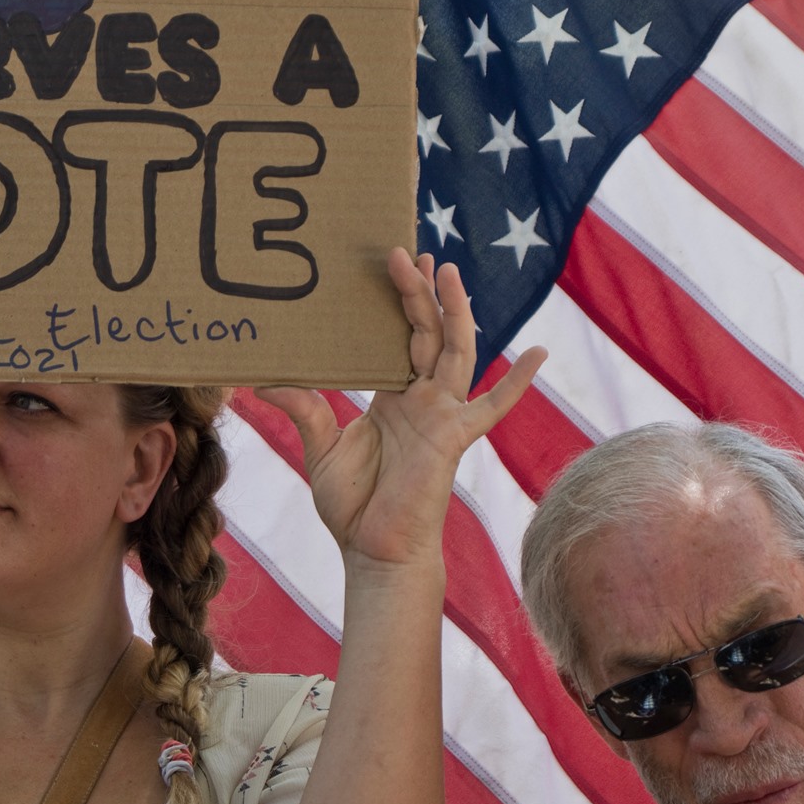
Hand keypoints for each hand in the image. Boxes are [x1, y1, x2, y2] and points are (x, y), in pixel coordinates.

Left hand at [253, 249, 542, 569]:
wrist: (373, 551)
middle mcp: (422, 400)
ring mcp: (442, 416)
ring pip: (454, 352)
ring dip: (454, 312)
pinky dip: (515, 384)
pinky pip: (491, 407)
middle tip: (405, 253)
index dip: (399, 304)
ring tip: (448, 271)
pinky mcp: (454, 438)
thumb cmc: (351, 507)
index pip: (400, 339)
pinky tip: (539, 353)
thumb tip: (264, 379)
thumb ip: (303, 408)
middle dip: (419, 294)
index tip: (391, 264)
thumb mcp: (321, 448)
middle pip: (426, 333)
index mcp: (393, 398)